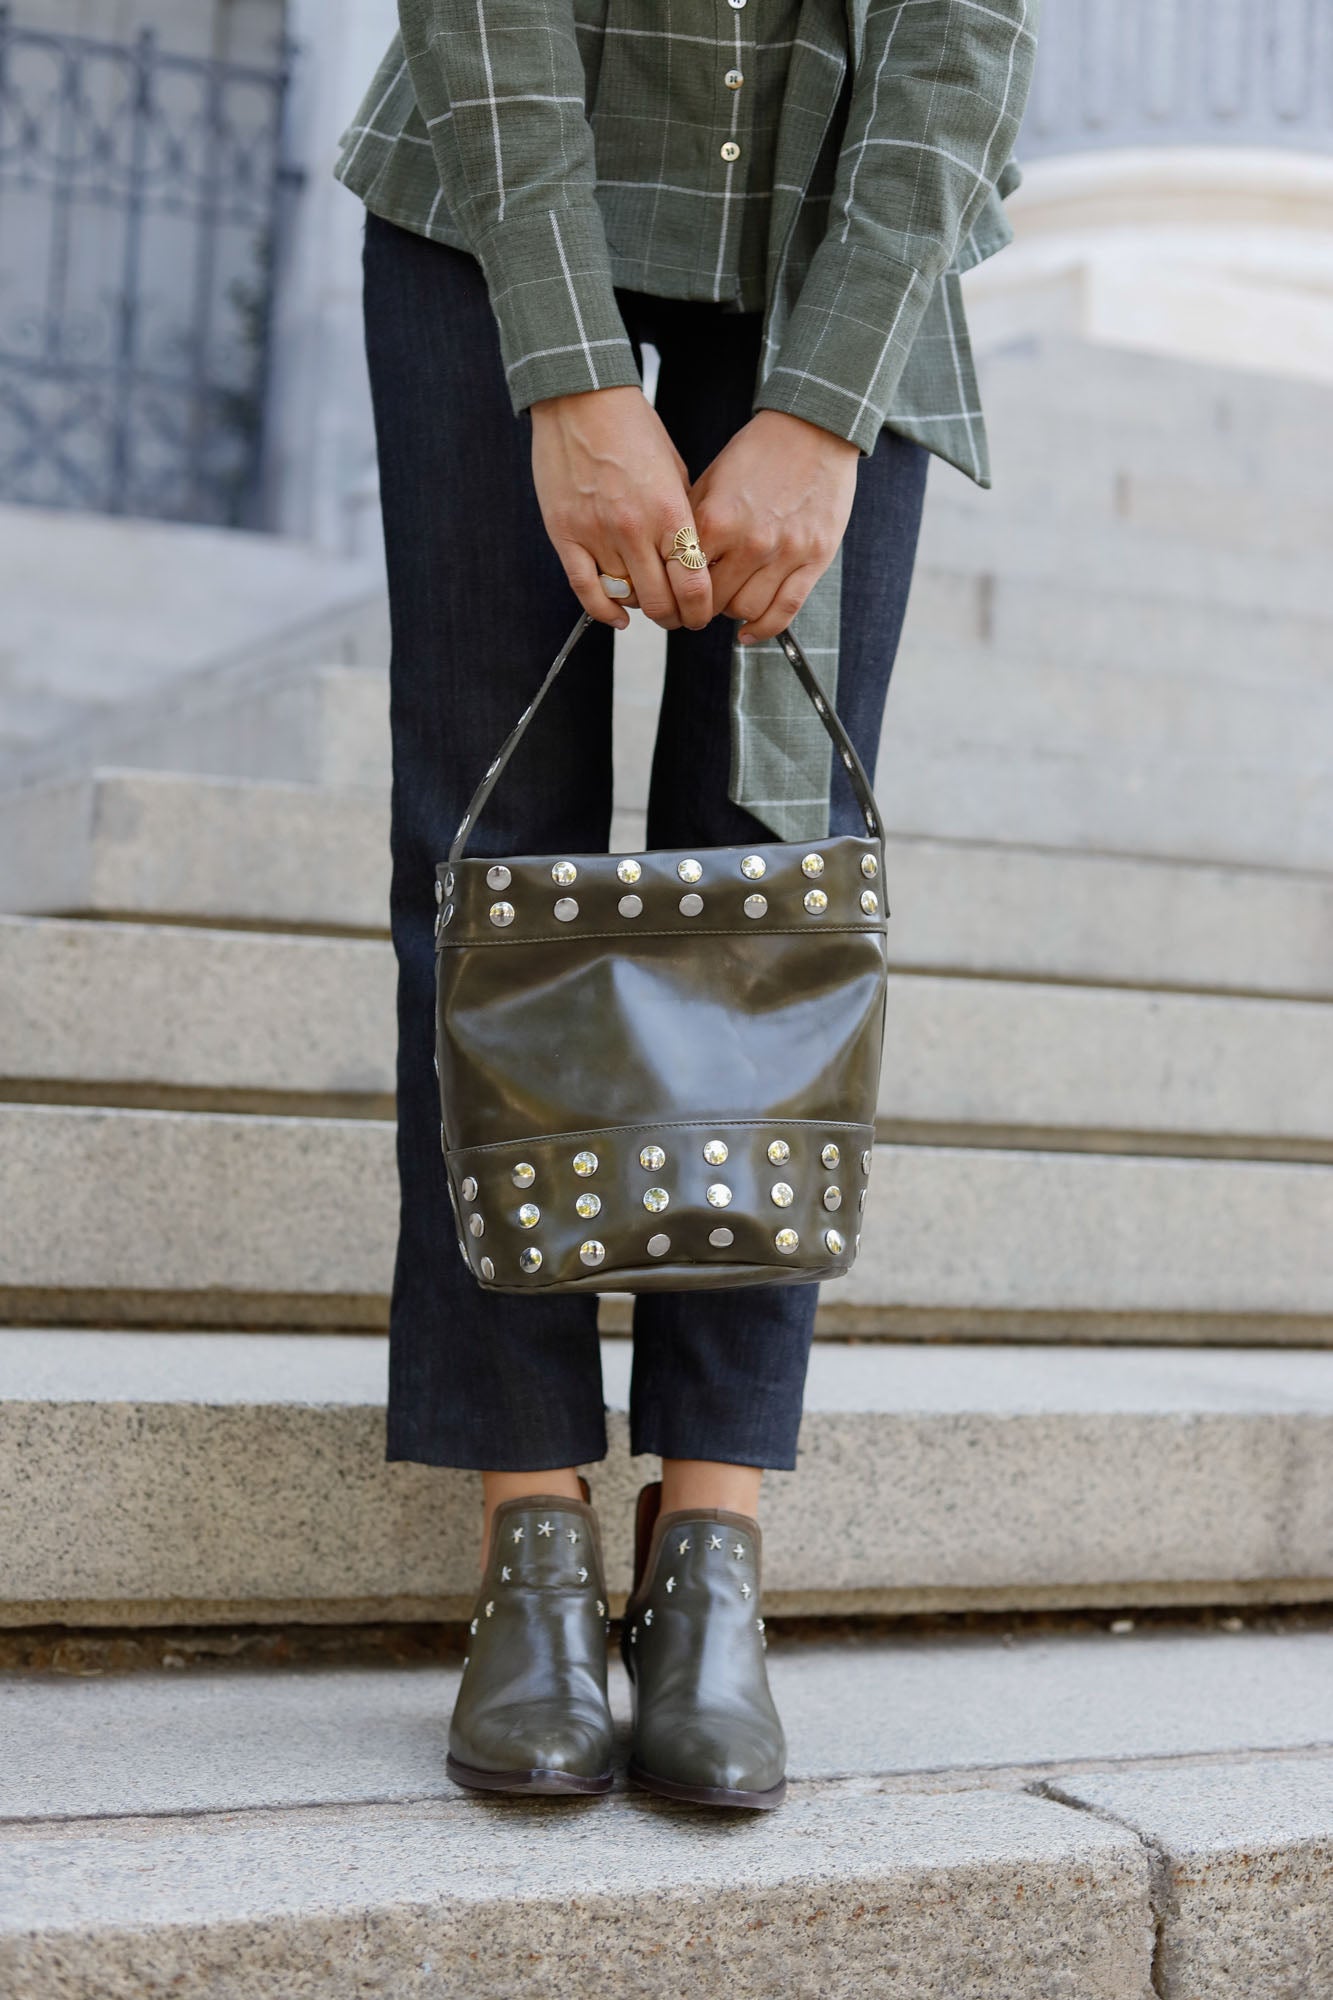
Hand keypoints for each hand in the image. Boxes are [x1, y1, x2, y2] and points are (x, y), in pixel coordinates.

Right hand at [530, 386, 712, 631]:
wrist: (581, 399)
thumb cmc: (632, 429)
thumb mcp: (675, 471)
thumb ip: (684, 519)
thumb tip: (691, 562)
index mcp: (669, 512)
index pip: (693, 586)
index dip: (700, 611)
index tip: (700, 615)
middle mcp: (634, 529)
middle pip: (660, 603)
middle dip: (674, 618)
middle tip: (678, 617)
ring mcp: (596, 534)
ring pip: (625, 598)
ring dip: (640, 606)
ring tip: (647, 599)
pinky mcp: (565, 535)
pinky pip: (586, 590)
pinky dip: (604, 611)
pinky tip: (618, 616)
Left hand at [690, 410, 859, 642]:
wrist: (814, 429)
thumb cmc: (759, 452)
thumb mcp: (712, 480)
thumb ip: (692, 524)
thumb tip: (670, 565)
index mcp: (716, 520)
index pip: (684, 578)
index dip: (677, 590)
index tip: (676, 594)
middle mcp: (749, 541)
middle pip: (714, 601)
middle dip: (703, 606)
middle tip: (702, 601)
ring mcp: (784, 552)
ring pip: (747, 611)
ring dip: (733, 613)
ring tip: (730, 601)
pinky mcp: (814, 559)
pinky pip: (785, 610)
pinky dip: (764, 629)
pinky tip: (749, 633)